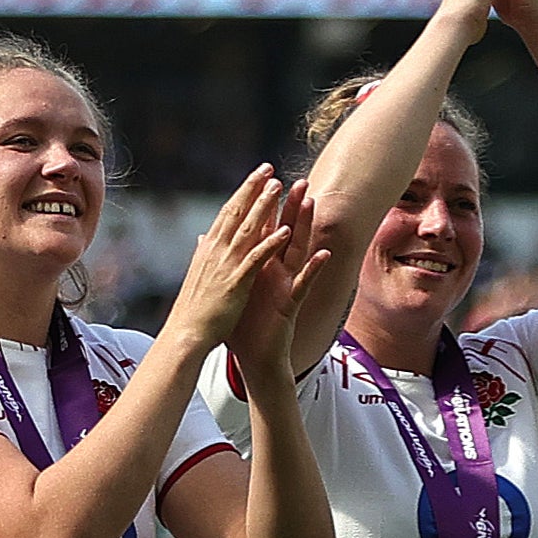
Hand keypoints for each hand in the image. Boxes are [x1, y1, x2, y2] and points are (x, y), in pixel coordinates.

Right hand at [165, 166, 304, 352]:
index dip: (243, 192)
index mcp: (208, 249)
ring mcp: (226, 265)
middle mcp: (215, 251)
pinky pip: (256, 259)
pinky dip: (269, 243)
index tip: (256, 175)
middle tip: (269, 168)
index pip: (227, 212)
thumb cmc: (193, 309)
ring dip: (264, 207)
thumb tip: (202, 238)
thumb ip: (204, 254)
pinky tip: (284, 230)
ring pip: (248, 229)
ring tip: (279, 187)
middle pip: (237, 213)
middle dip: (253, 189)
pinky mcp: (236, 283)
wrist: (185, 334)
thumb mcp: (198, 275)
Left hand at [224, 177, 332, 386]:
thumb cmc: (244, 325)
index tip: (266, 181)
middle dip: (290, 208)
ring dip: (304, 228)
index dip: (265, 207)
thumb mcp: (232, 289)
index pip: (263, 231)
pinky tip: (323, 255)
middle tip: (299, 180)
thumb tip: (213, 243)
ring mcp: (286, 285)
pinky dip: (314, 270)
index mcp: (259, 266)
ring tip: (311, 203)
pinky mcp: (291, 303)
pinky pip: (304, 284)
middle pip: (285, 233)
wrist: (254, 356)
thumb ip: (227, 265)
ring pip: (297, 251)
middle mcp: (276, 271)